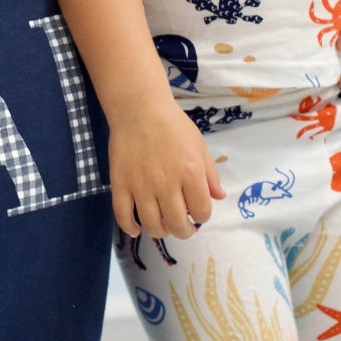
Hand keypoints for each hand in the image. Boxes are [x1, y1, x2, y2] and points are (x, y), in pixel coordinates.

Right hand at [107, 101, 225, 238]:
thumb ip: (210, 174)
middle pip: (177, 224)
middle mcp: (166, 184)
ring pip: (152, 225)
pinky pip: (123, 215)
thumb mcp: (198, 145)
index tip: (198, 212)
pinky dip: (129, 227)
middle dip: (184, 230)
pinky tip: (135, 229)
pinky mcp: (121, 183)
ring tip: (163, 226)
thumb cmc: (173, 124)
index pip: (202, 211)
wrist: (139, 108)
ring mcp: (141, 185)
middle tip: (183, 226)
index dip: (202, 216)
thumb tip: (219, 197)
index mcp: (190, 173)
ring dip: (161, 231)